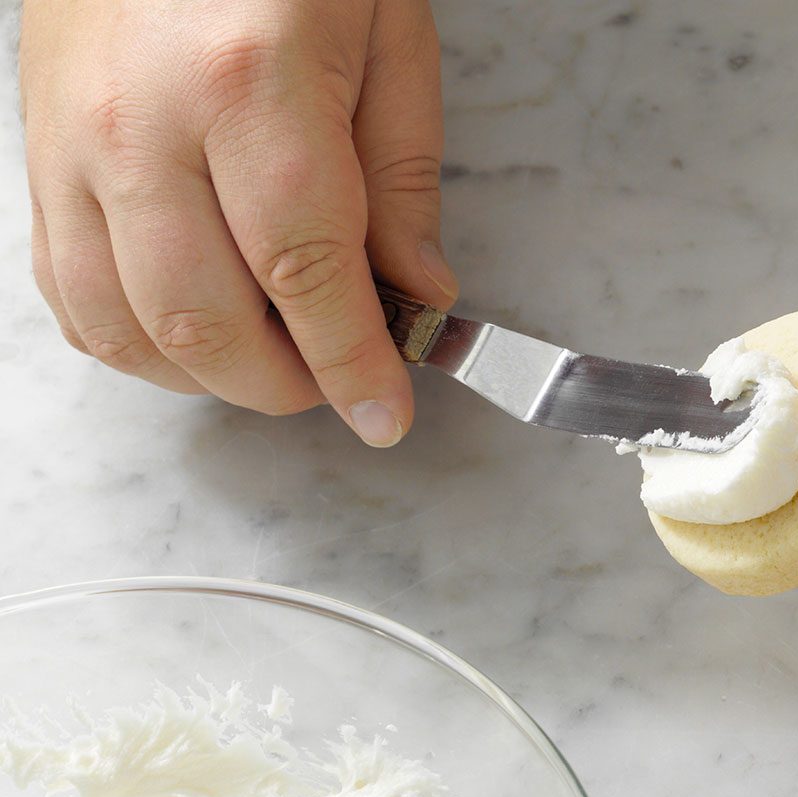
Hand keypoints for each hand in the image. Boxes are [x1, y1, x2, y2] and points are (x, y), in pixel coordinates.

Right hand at [21, 0, 454, 445]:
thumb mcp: (386, 39)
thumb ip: (402, 179)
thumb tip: (418, 296)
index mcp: (246, 83)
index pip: (304, 272)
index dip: (351, 364)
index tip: (386, 415)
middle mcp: (141, 123)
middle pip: (206, 320)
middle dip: (286, 384)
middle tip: (341, 379)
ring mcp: (69, 144)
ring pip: (127, 326)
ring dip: (214, 376)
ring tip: (281, 358)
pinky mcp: (34, 156)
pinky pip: (71, 295)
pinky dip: (141, 342)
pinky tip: (201, 329)